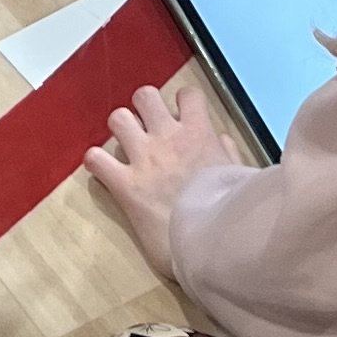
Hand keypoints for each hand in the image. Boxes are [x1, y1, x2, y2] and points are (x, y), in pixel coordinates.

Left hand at [82, 78, 232, 275]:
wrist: (214, 242)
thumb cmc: (233, 212)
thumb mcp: (240, 176)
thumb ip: (227, 154)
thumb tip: (220, 140)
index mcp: (199, 134)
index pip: (188, 94)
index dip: (182, 102)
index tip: (181, 118)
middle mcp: (168, 138)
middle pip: (144, 96)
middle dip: (143, 109)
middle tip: (147, 128)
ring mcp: (144, 159)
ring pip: (118, 118)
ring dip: (120, 130)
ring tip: (126, 146)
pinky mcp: (125, 185)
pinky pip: (96, 159)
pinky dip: (97, 162)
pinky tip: (105, 172)